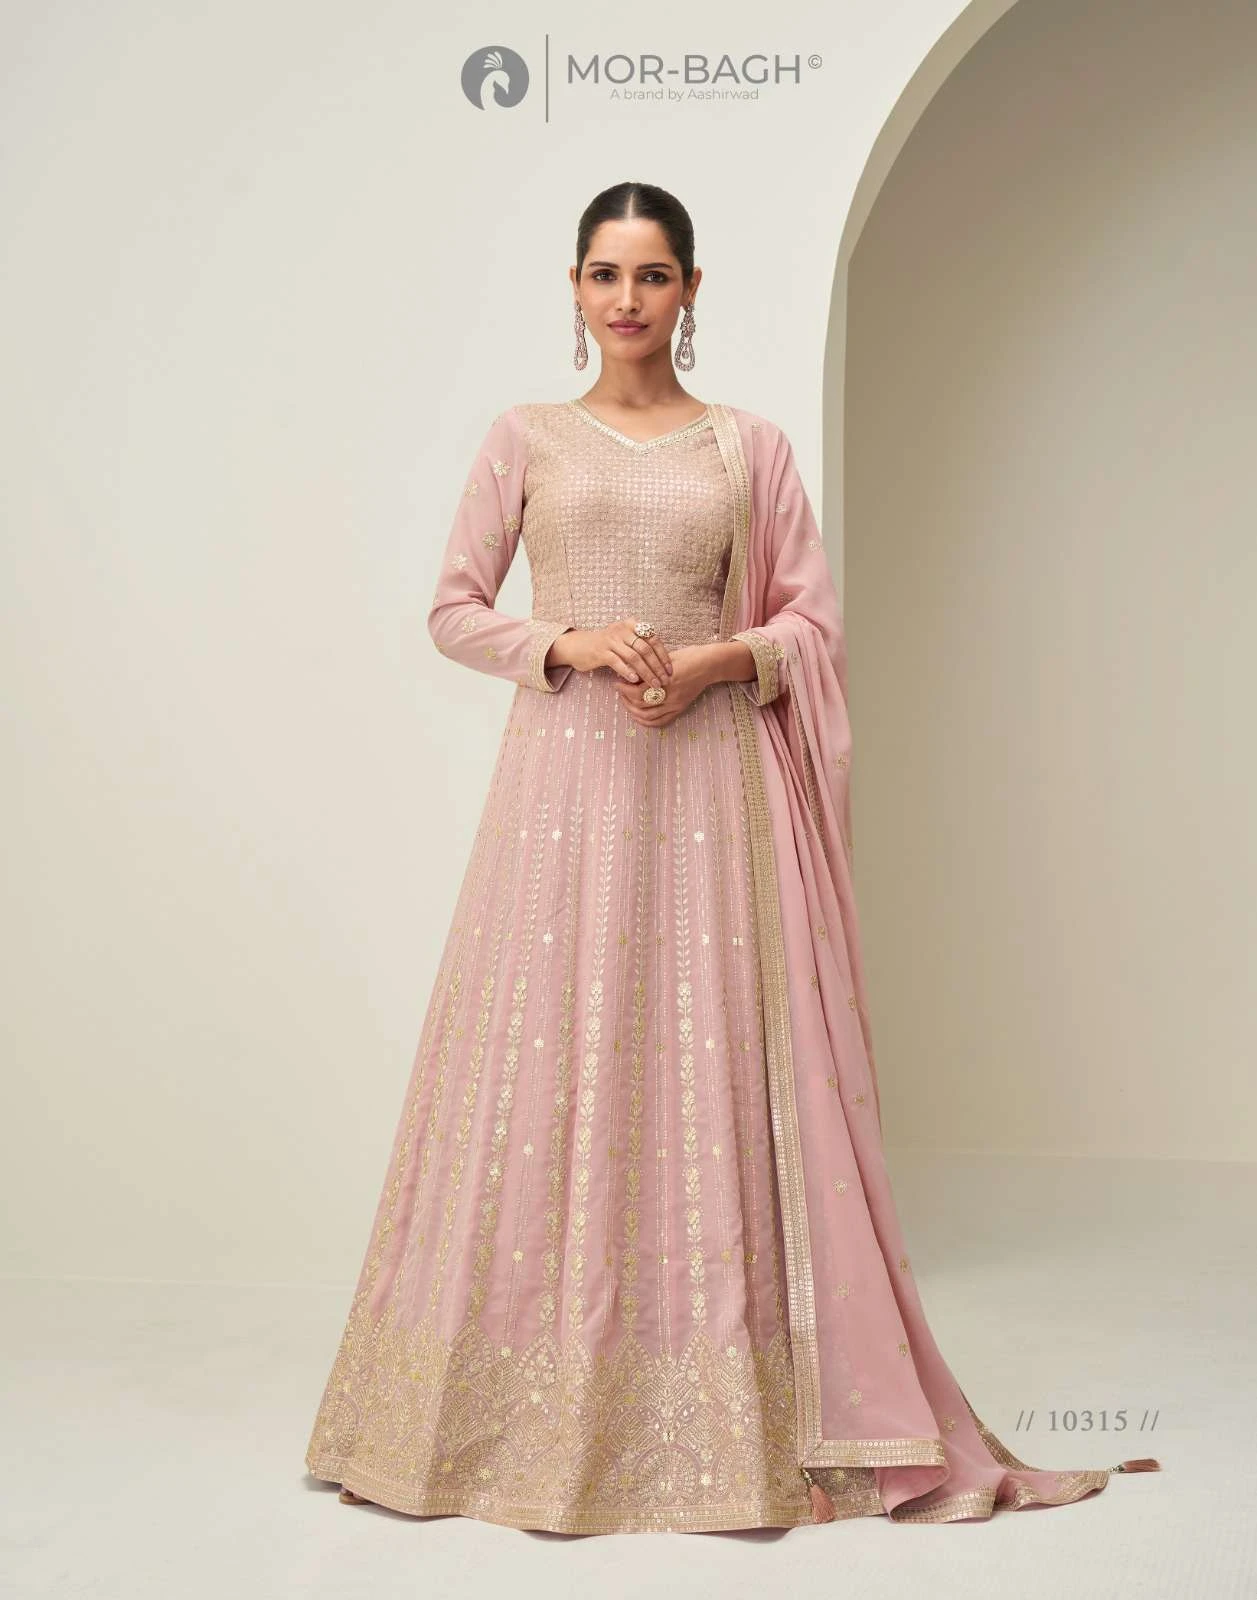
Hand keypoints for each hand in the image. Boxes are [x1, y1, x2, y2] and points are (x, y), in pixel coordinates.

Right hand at [553, 618, 673, 688]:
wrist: (579, 646)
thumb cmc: (606, 646)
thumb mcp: (624, 641)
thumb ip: (640, 646)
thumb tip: (661, 664)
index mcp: (631, 625)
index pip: (653, 639)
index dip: (663, 656)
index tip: (670, 670)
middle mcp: (622, 629)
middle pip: (645, 649)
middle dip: (657, 667)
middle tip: (664, 681)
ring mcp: (611, 640)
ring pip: (634, 657)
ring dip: (646, 672)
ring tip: (653, 684)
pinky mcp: (601, 651)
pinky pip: (617, 662)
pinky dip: (628, 671)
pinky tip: (635, 680)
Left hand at [616, 644, 710, 727]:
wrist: (709, 665)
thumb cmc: (688, 656)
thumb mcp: (665, 658)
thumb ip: (649, 667)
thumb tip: (629, 673)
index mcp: (664, 681)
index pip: (636, 692)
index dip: (623, 690)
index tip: (616, 683)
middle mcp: (670, 696)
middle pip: (640, 706)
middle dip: (626, 699)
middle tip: (619, 692)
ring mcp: (675, 704)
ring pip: (648, 716)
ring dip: (634, 712)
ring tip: (627, 703)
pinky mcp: (680, 708)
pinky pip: (661, 721)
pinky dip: (648, 722)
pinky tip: (640, 716)